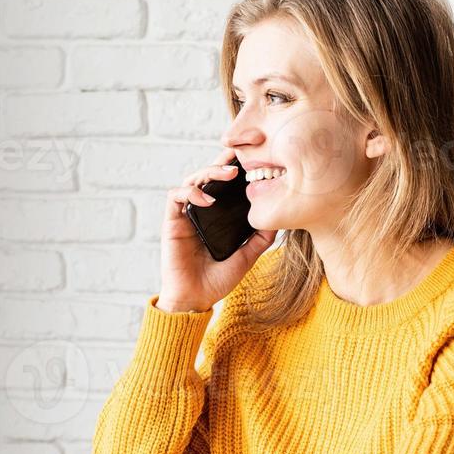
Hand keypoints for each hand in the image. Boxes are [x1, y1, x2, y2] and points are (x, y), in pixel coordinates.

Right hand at [160, 145, 277, 311]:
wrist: (196, 299)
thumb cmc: (217, 280)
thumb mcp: (247, 256)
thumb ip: (260, 239)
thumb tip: (280, 221)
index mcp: (217, 216)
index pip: (224, 185)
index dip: (234, 169)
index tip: (253, 160)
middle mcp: (201, 211)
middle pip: (208, 175)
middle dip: (223, 161)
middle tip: (241, 155)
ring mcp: (186, 215)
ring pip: (192, 179)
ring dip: (210, 171)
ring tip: (229, 173)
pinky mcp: (172, 222)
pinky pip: (176, 197)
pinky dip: (191, 192)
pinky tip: (207, 198)